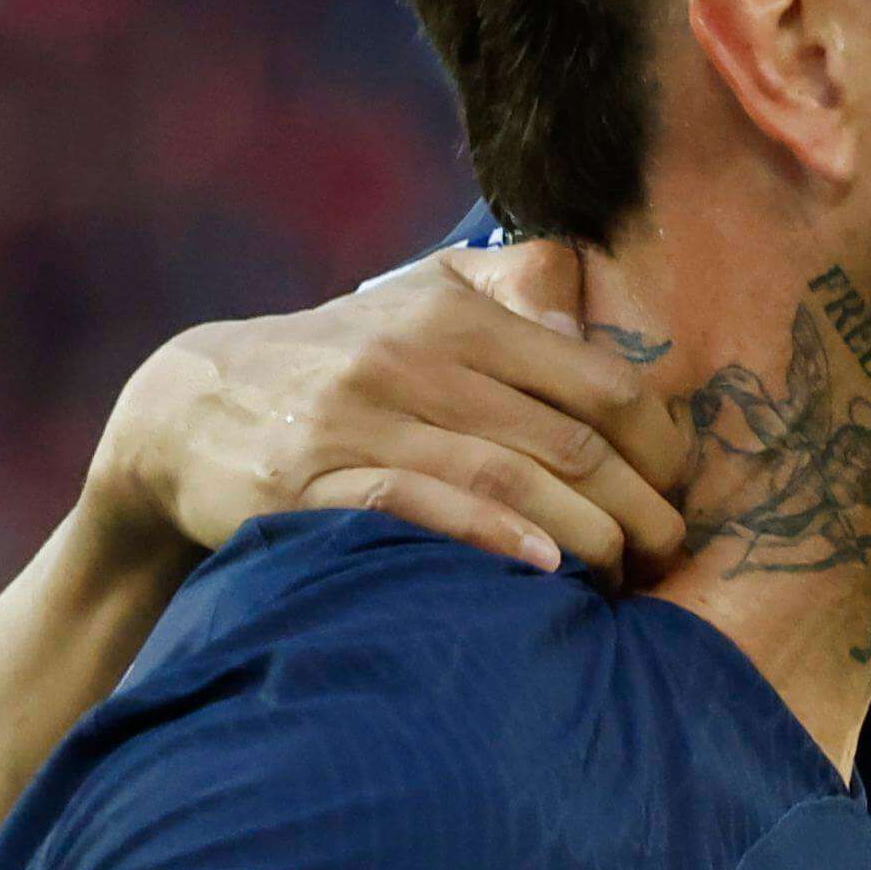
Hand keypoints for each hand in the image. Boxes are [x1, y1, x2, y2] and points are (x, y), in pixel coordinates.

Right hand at [97, 242, 692, 579]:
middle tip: (666, 555)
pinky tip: (541, 571)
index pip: (601, 382)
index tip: (681, 493)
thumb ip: (511, 289)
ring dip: (585, 539)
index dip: (662, 446)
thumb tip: (590, 309)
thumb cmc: (336, 360)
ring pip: (506, 479)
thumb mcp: (419, 297)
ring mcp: (358, 420)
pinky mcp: (308, 482)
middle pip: (568, 441)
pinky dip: (489, 540)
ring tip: (619, 580)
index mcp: (457, 314)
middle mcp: (413, 358)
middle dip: (638, 509)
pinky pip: (416, 508)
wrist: (189, 409)